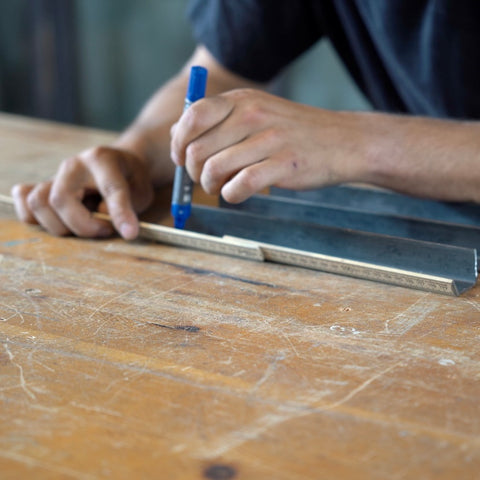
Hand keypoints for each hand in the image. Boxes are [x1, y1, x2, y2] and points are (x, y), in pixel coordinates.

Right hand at [11, 146, 153, 239]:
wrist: (120, 164)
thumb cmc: (132, 179)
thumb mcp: (142, 191)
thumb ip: (128, 204)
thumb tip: (101, 216)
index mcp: (102, 160)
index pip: (109, 188)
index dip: (120, 214)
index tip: (130, 234)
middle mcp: (74, 165)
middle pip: (60, 199)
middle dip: (83, 226)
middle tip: (105, 230)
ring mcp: (56, 175)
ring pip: (39, 203)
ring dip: (60, 226)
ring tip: (85, 227)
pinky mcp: (46, 187)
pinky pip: (26, 202)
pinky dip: (35, 217)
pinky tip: (58, 222)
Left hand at [170, 88, 365, 202]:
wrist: (344, 141)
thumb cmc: (294, 132)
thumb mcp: (256, 111)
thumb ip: (218, 120)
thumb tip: (177, 135)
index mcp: (242, 100)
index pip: (191, 117)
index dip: (178, 143)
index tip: (180, 159)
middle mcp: (252, 115)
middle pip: (197, 150)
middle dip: (192, 172)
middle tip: (205, 179)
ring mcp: (269, 140)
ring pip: (214, 169)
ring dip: (210, 186)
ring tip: (221, 187)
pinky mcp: (283, 166)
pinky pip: (240, 186)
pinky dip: (231, 195)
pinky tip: (237, 194)